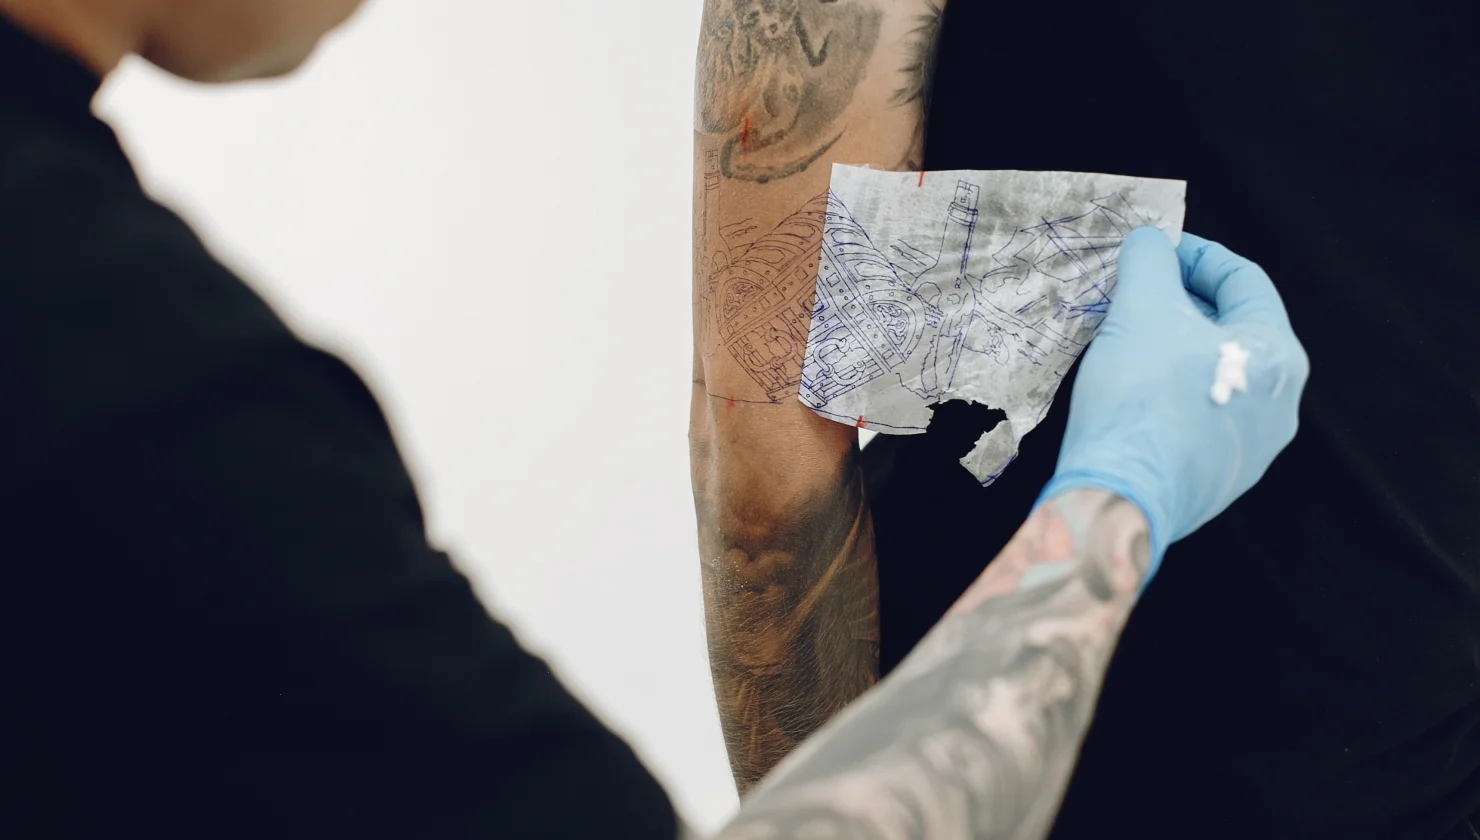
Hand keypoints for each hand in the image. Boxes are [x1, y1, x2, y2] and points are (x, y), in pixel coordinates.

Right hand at [1037, 229, 1308, 582]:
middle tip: (1136, 291)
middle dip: (1182, 303)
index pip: (1244, 281)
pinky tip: (1131, 389)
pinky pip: (1199, 416)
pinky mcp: (1218, 479)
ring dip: (1174, 348)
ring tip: (1127, 338)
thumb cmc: (1140, 398)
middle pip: (1232, 330)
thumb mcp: (1141, 310)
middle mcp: (1279, 404)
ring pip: (1214, 376)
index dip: (1196, 255)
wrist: (1119, 496)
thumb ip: (1150, 262)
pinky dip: (1170, 391)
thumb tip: (1151, 242)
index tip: (1157, 248)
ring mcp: (1252, 448)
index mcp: (1278, 356)